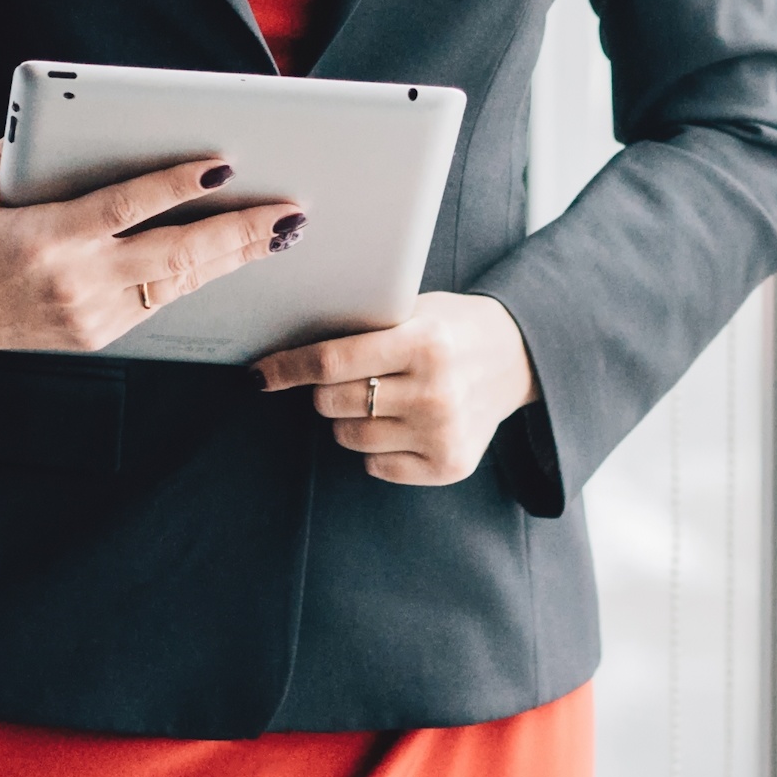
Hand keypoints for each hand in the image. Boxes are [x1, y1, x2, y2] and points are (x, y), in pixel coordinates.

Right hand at [0, 141, 299, 358]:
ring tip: (280, 232)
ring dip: (231, 257)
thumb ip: (14, 154)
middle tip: (289, 211)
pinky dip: (198, 276)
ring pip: (176, 283)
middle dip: (235, 232)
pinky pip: (159, 301)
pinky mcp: (95, 334)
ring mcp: (88, 316)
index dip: (176, 185)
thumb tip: (68, 122)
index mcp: (41, 240)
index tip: (222, 162)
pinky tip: (232, 256)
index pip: (123, 208)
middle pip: (171, 254)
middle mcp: (73, 284)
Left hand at [256, 293, 539, 485]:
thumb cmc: (450, 328)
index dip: (287, 368)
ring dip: (349, 419)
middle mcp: (435, 391)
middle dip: (324, 391)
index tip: (259, 375)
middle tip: (344, 378)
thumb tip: (288, 346)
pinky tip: (401, 424)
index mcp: (424, 342)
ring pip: (350, 437)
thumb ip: (363, 327)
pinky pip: (376, 466)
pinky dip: (376, 448)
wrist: (517, 357)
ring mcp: (443, 433)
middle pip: (334, 403)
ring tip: (380, 397)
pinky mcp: (449, 465)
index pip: (333, 362)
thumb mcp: (414, 310)